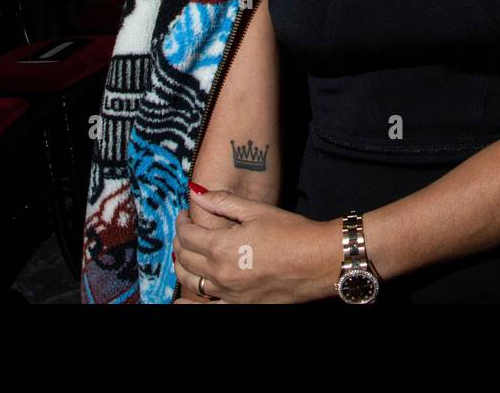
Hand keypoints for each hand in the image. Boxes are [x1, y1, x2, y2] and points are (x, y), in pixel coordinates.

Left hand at [172, 188, 336, 303]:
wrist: (320, 261)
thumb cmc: (292, 232)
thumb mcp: (257, 210)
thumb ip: (222, 201)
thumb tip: (195, 192)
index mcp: (222, 246)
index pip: (187, 234)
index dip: (181, 222)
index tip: (185, 214)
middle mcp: (220, 273)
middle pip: (185, 258)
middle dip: (180, 242)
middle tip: (186, 232)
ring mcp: (230, 293)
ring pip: (191, 283)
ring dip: (183, 267)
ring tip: (186, 256)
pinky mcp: (242, 305)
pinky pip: (208, 308)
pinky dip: (190, 303)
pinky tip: (180, 301)